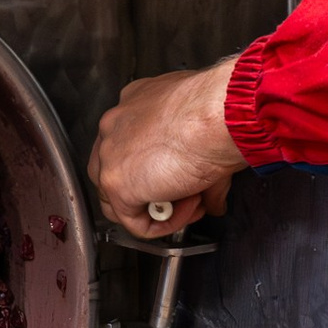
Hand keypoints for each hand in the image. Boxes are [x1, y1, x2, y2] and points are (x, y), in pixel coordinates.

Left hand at [89, 58, 244, 240]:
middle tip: (187, 193)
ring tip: (192, 202)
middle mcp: (115, 125)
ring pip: (118, 201)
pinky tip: (189, 211)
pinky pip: (136, 221)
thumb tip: (211, 198)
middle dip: (151, 191)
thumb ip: (196, 167)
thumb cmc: (217, 110)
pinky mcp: (116, 184)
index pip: (128, 145)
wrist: (217, 114)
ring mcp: (110, 156)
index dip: (156, 168)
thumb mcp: (203, 133)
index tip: (182, 176)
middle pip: (116, 171)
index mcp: (135, 103)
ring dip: (158, 209)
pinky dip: (165, 224)